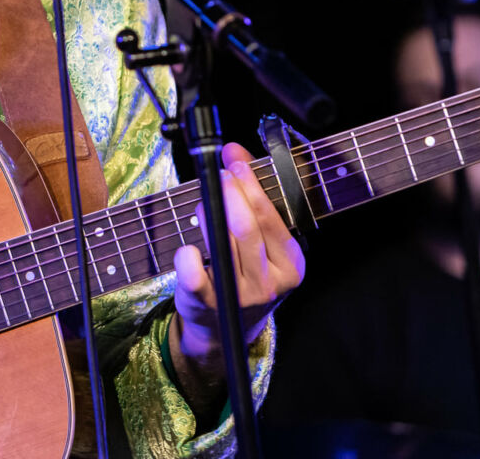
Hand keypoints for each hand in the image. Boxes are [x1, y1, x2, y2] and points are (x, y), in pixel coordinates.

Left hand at [170, 143, 305, 392]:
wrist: (224, 326)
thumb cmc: (243, 271)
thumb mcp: (261, 241)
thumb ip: (253, 197)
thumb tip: (236, 152)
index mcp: (291, 264)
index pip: (270, 217)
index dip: (251, 184)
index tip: (234, 159)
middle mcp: (270, 283)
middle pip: (247, 229)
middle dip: (230, 194)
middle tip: (219, 175)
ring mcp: (240, 297)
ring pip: (223, 245)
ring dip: (209, 215)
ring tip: (204, 202)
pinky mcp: (208, 305)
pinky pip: (195, 277)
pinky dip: (188, 258)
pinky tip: (188, 248)